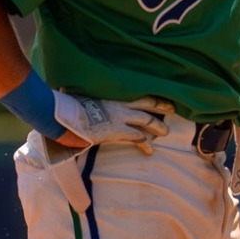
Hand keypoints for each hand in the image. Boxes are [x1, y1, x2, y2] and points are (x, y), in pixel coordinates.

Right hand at [53, 93, 172, 154]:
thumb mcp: (79, 92)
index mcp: (113, 92)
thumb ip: (83, 92)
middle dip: (162, 106)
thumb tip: (67, 87)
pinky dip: (146, 144)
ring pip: (148, 120)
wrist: (68, 115)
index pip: (136, 90)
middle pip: (148, 103)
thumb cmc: (69, 103)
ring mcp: (122, 116)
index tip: (156, 95)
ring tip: (165, 132)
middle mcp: (121, 103)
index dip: (148, 93)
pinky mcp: (119, 131)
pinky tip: (150, 151)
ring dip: (158, 126)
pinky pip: (138, 138)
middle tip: (171, 108)